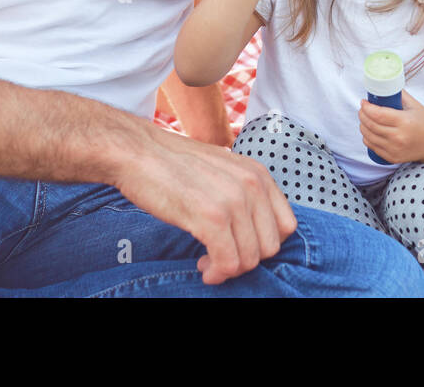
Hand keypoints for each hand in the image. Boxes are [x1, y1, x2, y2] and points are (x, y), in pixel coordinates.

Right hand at [116, 128, 297, 284]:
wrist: (137, 152)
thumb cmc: (173, 164)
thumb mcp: (222, 171)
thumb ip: (243, 194)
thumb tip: (252, 231)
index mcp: (258, 174)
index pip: (286, 226)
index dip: (263, 245)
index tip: (241, 247)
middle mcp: (252, 185)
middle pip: (270, 247)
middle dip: (246, 260)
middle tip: (220, 258)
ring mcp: (233, 201)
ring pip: (250, 259)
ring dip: (228, 269)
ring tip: (207, 262)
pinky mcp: (211, 217)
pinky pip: (228, 262)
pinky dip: (217, 272)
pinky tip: (203, 267)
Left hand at [358, 90, 423, 164]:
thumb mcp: (414, 105)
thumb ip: (398, 93)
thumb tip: (383, 83)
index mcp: (404, 122)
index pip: (377, 114)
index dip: (366, 107)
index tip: (364, 101)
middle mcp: (398, 137)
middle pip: (370, 125)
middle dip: (362, 114)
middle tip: (363, 108)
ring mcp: (395, 149)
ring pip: (368, 136)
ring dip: (362, 125)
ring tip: (365, 118)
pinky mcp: (392, 158)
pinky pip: (372, 146)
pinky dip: (367, 137)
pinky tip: (369, 130)